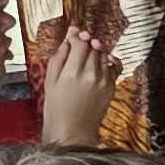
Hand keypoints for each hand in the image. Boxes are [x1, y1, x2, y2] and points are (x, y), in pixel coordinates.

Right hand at [36, 26, 114, 146]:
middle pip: (93, 47)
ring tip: (88, 52)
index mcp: (72, 72)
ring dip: (96, 50)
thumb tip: (66, 42)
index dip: (76, 36)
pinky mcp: (112, 87)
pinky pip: (114, 66)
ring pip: (103, 55)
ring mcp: (104, 80)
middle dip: (86, 41)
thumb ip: (58, 59)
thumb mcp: (50, 82)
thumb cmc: (56, 108)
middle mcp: (91, 74)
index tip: (73, 34)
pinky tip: (104, 59)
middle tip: (80, 40)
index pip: (80, 44)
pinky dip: (109, 60)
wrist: (73, 131)